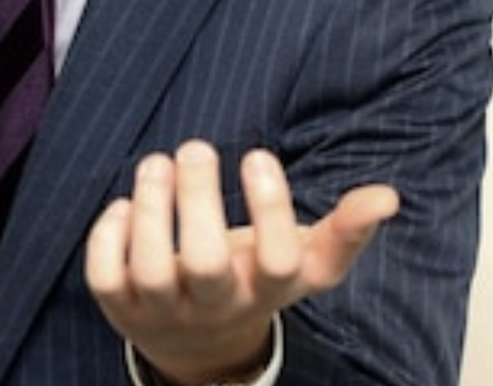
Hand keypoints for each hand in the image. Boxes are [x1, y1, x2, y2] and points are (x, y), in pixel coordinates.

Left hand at [85, 141, 398, 385]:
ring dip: (152, 208)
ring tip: (158, 162)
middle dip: (197, 200)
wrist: (200, 344)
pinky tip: (126, 204)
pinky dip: (109, 235)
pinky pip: (103, 276)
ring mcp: (163, 309)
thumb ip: (344, 230)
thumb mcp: (303, 262)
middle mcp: (215, 304)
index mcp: (266, 289)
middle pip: (205, 264)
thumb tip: (388, 196)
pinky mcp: (118, 305)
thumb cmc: (255, 279)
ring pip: (151, 269)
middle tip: (197, 148)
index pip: (278, 260)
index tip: (257, 155)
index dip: (269, 207)